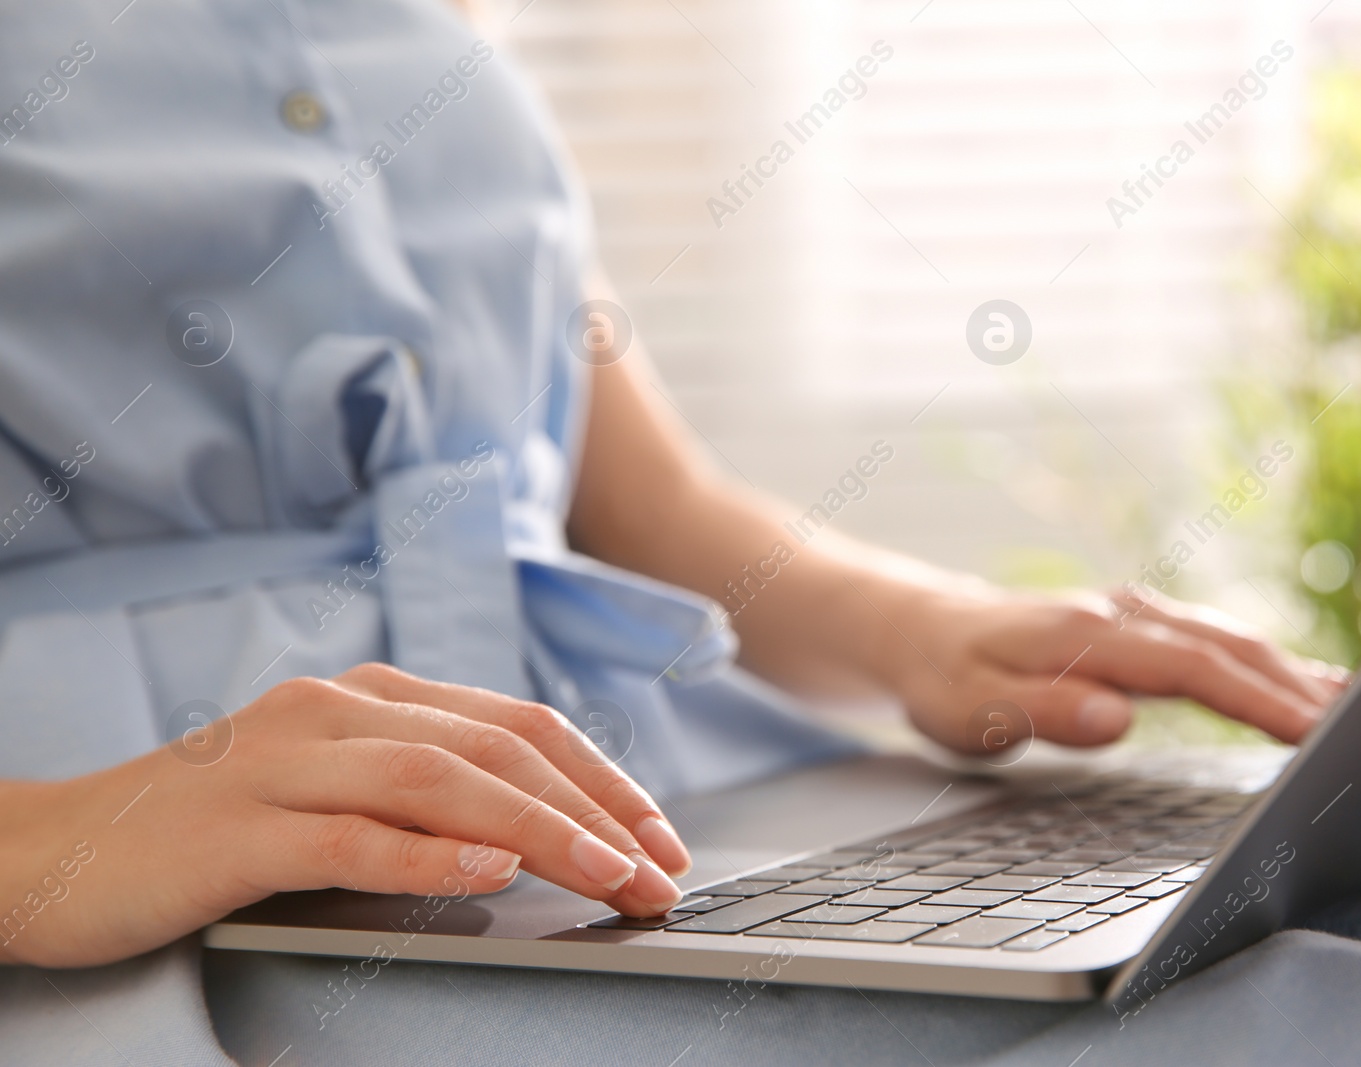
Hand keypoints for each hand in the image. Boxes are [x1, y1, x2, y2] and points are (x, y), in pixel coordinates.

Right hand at [0, 663, 690, 967]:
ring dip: (540, 831)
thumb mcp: (330, 789)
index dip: (601, 778)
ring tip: (606, 874)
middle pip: (498, 750)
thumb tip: (535, 833)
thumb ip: (419, 791)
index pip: (517, 725)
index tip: (659, 836)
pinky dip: (428, 857)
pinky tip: (487, 876)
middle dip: (595, 810)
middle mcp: (336, 711)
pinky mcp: (236, 829)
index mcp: (368, 696)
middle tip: (657, 872)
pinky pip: (350, 837)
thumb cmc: (208, 827)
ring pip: (442, 784)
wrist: (55, 851)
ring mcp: (284, 764)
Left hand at [878, 582, 1345, 754]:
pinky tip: (1302, 682)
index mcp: (1086, 635)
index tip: (1314, 730)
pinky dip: (1265, 661)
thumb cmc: (945, 678)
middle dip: (1298, 685)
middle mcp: (1119, 614)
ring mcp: (1132, 615)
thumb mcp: (970, 710)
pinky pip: (1214, 640)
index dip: (1256, 700)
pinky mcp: (1138, 626)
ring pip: (1228, 638)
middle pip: (1226, 646)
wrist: (925, 630)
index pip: (1190, 669)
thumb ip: (1041, 713)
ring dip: (1292, 670)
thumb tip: (1115, 720)